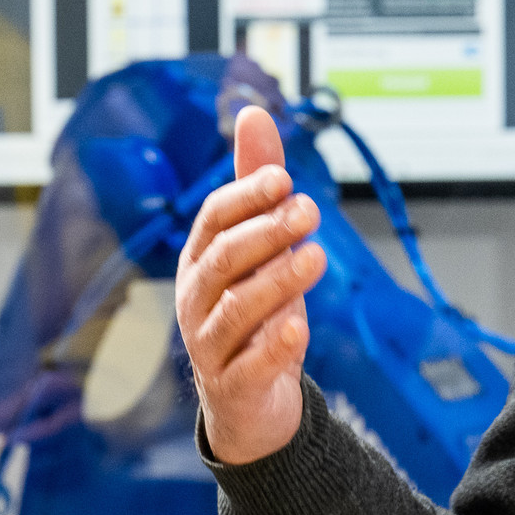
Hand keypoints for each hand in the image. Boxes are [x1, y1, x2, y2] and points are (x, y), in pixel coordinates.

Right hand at [176, 104, 326, 464]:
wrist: (250, 402)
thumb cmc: (255, 313)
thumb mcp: (262, 247)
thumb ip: (257, 185)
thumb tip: (253, 113)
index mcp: (201, 259)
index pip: (214, 219)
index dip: (247, 196)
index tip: (286, 179)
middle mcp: (198, 299)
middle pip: (224, 258)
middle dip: (267, 231)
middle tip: (309, 210)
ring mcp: (210, 345)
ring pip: (237, 309)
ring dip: (278, 280)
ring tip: (316, 258)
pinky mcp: (233, 386)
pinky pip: (250, 364)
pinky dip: (275, 346)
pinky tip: (301, 326)